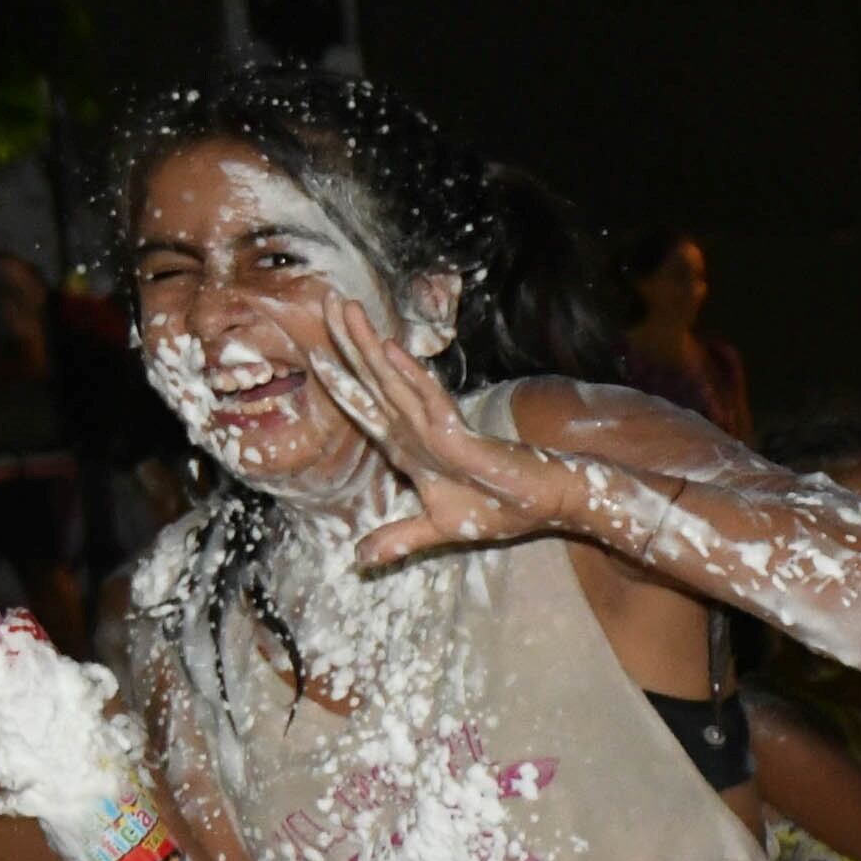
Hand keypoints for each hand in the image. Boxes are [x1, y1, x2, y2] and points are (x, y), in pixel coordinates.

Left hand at [313, 299, 597, 570]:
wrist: (545, 506)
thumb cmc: (500, 509)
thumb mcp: (439, 529)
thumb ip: (400, 539)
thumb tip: (359, 560)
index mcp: (409, 448)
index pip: (367, 410)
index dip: (341, 384)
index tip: (314, 356)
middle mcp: (417, 429)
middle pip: (374, 381)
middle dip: (348, 343)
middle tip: (326, 300)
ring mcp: (437, 427)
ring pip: (393, 380)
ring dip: (368, 344)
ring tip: (345, 307)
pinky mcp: (460, 434)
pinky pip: (429, 401)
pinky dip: (408, 376)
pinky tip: (391, 349)